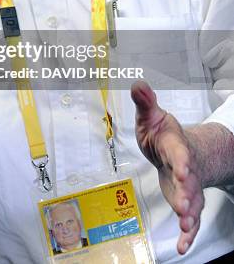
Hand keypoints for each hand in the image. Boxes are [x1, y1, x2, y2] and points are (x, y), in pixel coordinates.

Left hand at [131, 81, 203, 254]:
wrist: (182, 149)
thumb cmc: (164, 134)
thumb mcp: (152, 115)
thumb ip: (145, 102)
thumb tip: (137, 84)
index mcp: (175, 145)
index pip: (179, 152)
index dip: (180, 160)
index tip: (182, 167)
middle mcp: (184, 167)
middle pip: (188, 180)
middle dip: (188, 191)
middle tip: (186, 204)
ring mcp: (187, 186)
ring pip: (192, 201)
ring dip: (190, 213)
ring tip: (187, 224)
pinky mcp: (185, 200)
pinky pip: (190, 219)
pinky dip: (188, 233)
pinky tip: (183, 246)